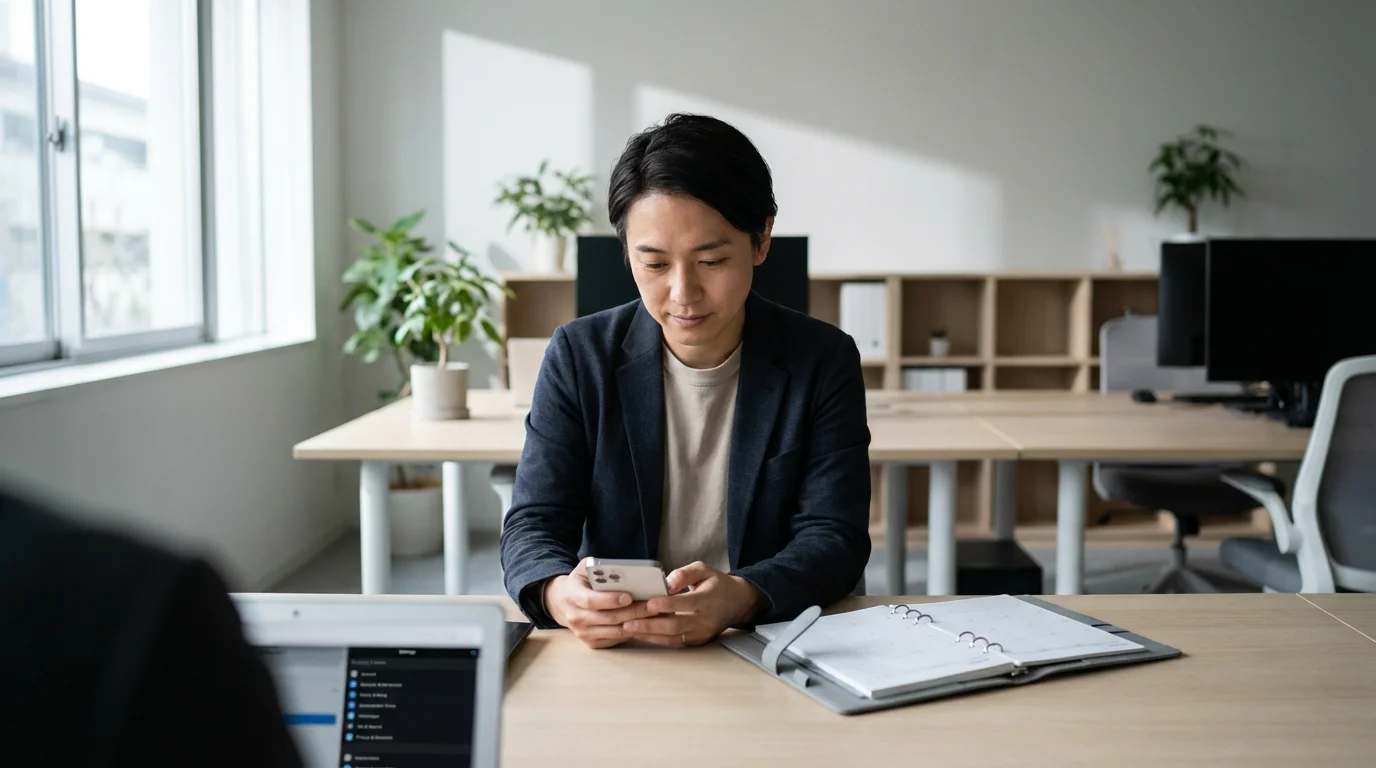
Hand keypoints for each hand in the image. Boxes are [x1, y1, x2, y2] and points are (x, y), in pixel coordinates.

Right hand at [543, 558, 659, 648]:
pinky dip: (631, 632)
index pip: (591, 601)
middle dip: (632, 612)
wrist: (562, 603)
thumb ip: (599, 567)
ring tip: (653, 615)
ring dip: (636, 624)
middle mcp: (575, 618)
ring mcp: (583, 633)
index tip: (629, 596)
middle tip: (652, 605)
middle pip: (607, 618)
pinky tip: (643, 624)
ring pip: (614, 631)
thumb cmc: (580, 582)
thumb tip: (622, 569)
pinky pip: (614, 639)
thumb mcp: (584, 569)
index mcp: (572, 596)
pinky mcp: (591, 643)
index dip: (610, 600)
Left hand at [620, 561, 762, 646]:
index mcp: (708, 599)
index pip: (687, 604)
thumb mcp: (704, 570)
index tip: (648, 603)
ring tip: (628, 630)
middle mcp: (705, 620)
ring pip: (673, 637)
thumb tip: (668, 583)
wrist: (737, 603)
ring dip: (649, 635)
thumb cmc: (716, 583)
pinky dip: (657, 640)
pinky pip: (675, 643)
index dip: (667, 605)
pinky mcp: (697, 641)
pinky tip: (640, 635)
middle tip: (627, 623)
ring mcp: (701, 633)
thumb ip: (685, 573)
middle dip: (650, 625)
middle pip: (676, 625)